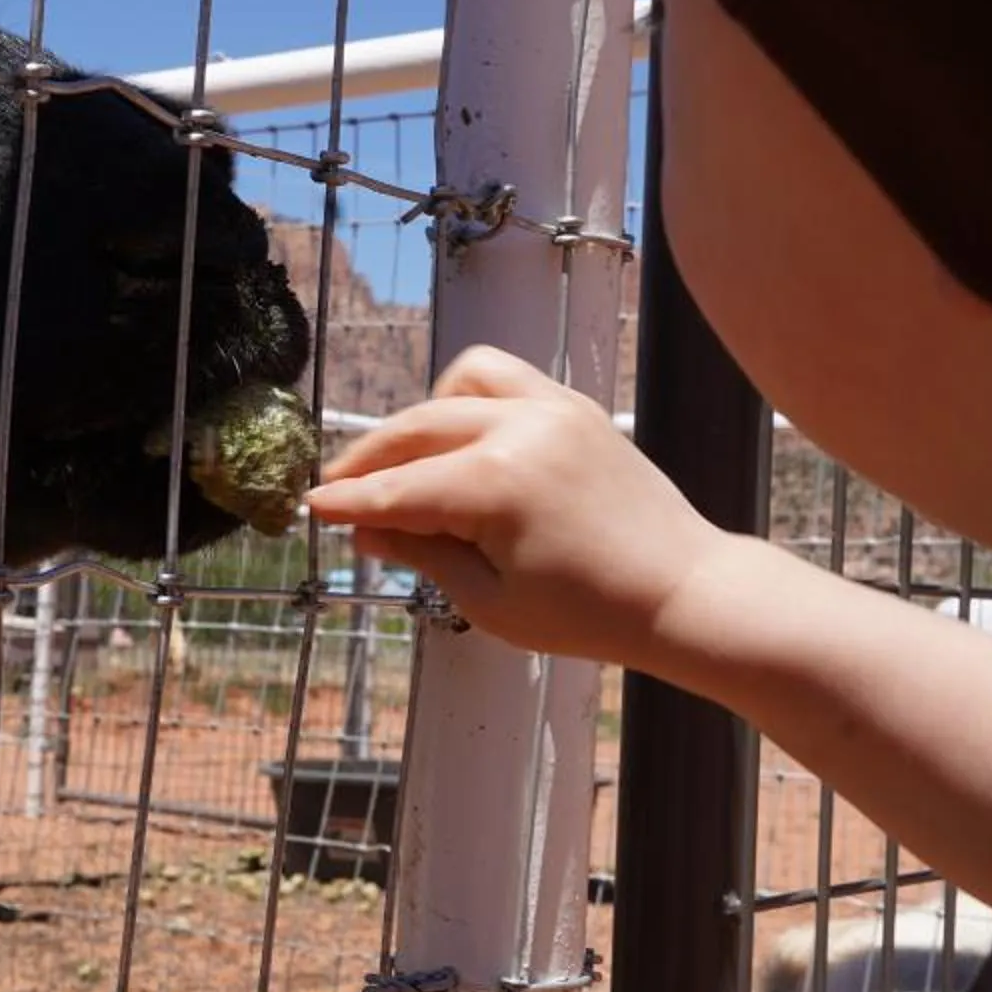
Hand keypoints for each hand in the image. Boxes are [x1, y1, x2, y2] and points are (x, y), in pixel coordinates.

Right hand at [304, 345, 728, 666]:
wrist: (681, 590)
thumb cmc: (588, 614)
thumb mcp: (491, 602)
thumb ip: (425, 555)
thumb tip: (368, 531)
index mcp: (495, 485)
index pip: (399, 490)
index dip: (350, 503)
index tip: (311, 507)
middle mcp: (520, 429)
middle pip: (418, 428)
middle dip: (370, 459)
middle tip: (339, 489)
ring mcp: (552, 407)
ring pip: (460, 381)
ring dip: (422, 415)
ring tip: (403, 459)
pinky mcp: (576, 405)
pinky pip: (507, 377)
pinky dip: (471, 396)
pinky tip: (460, 436)